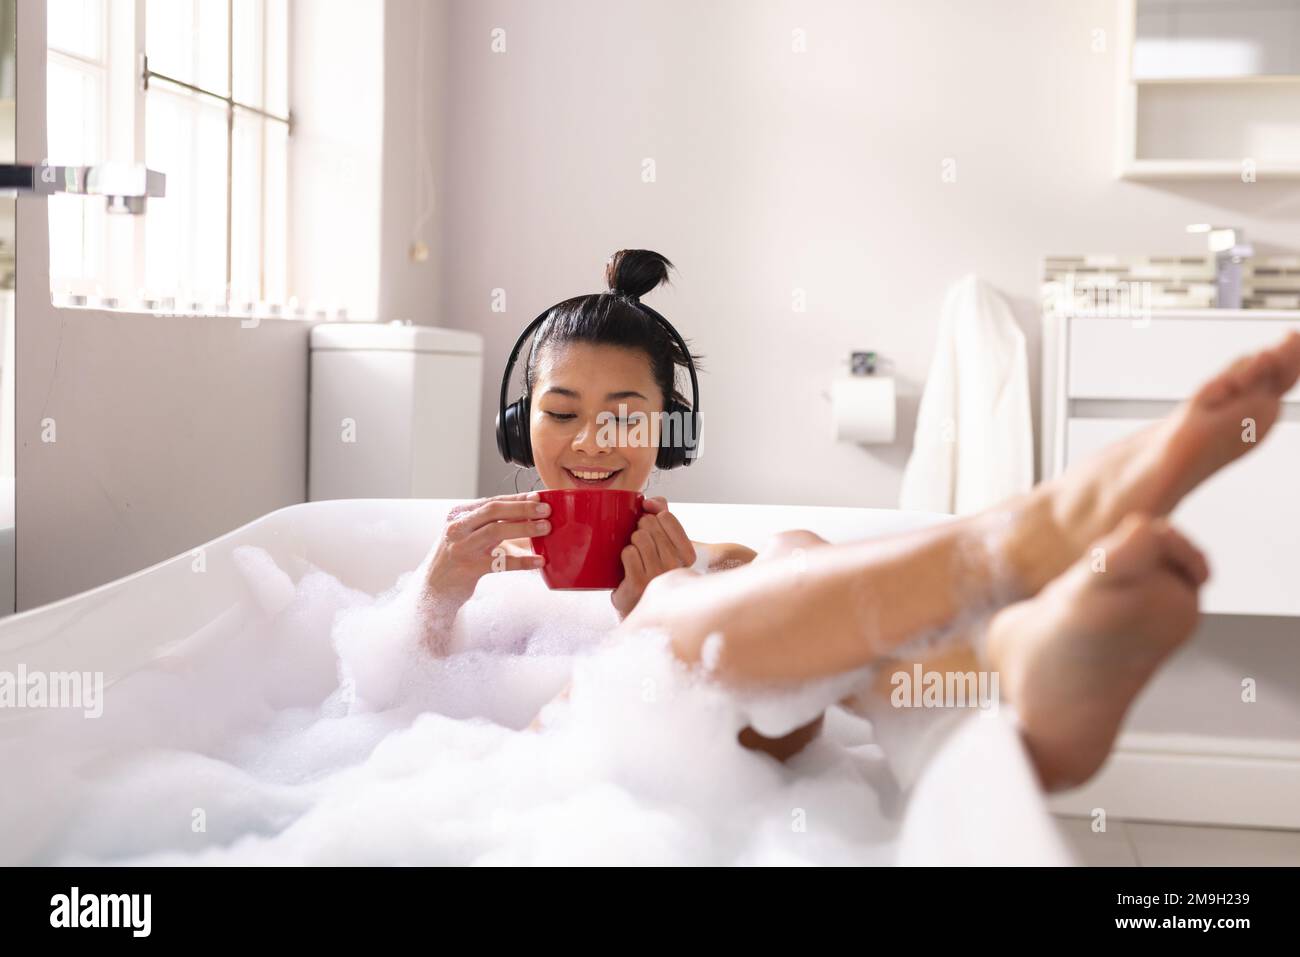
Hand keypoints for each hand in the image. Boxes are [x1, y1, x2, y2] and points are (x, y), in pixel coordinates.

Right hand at [424, 492, 549, 606]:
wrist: (434, 588)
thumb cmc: (457, 558)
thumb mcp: (468, 535)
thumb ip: (490, 525)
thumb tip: (527, 516)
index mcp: (459, 515)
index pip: (491, 501)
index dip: (516, 498)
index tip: (538, 497)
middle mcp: (458, 528)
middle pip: (493, 511)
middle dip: (522, 508)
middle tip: (545, 510)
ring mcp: (462, 548)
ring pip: (496, 532)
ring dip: (524, 528)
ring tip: (545, 528)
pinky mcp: (469, 569)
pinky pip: (500, 562)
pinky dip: (522, 561)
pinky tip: (537, 561)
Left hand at [611, 497, 696, 618]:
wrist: (638, 602)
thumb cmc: (653, 566)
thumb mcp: (665, 540)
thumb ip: (662, 513)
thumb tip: (649, 502)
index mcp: (687, 555)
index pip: (666, 517)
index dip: (653, 517)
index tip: (651, 529)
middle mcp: (676, 566)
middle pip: (649, 525)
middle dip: (640, 528)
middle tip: (641, 544)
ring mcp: (657, 576)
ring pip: (638, 537)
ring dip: (632, 541)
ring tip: (636, 554)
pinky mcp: (638, 584)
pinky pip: (628, 552)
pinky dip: (624, 555)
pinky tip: (629, 566)